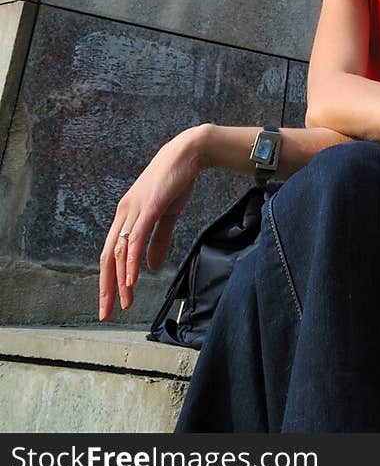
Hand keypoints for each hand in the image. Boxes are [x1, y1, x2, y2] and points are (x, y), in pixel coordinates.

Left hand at [98, 126, 206, 321]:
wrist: (189, 153)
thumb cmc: (175, 181)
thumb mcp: (165, 216)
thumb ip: (157, 242)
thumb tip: (151, 267)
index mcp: (126, 215)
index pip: (110, 253)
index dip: (108, 279)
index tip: (110, 302)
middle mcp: (124, 213)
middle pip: (108, 256)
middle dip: (106, 287)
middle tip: (106, 312)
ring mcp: (134, 209)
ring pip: (120, 251)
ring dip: (121, 280)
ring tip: (125, 301)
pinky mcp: (148, 207)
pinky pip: (136, 238)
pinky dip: (132, 261)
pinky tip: (132, 279)